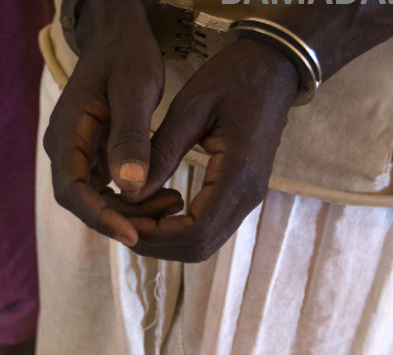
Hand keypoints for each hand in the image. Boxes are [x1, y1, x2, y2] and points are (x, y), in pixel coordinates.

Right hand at [43, 0, 182, 246]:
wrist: (119, 33)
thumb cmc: (126, 53)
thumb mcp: (135, 89)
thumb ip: (130, 136)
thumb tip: (129, 185)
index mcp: (65, 133)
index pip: (73, 192)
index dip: (101, 217)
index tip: (135, 234)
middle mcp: (64, 148)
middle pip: (84, 202)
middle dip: (121, 219)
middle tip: (166, 218)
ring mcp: (77, 152)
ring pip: (96, 199)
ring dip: (131, 211)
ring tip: (173, 203)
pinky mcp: (93, 153)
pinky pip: (107, 187)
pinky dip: (133, 198)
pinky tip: (165, 193)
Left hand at [127, 38, 299, 262]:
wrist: (274, 68)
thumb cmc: (234, 78)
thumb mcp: (191, 107)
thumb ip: (162, 152)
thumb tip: (132, 193)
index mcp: (237, 173)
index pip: (195, 231)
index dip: (155, 235)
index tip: (121, 218)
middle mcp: (247, 195)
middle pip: (198, 247)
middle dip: (155, 242)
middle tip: (118, 219)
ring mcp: (247, 197)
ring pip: (203, 242)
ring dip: (165, 238)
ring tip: (130, 213)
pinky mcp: (241, 193)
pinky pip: (208, 226)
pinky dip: (177, 227)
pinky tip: (153, 205)